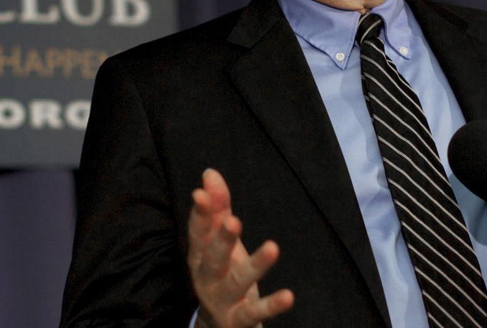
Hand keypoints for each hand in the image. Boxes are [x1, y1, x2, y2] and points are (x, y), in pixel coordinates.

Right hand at [188, 169, 293, 327]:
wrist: (219, 326)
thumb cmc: (221, 273)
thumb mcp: (218, 242)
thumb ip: (217, 207)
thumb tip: (209, 174)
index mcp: (199, 255)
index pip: (198, 232)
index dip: (200, 213)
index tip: (200, 193)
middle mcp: (206, 277)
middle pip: (213, 258)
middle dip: (222, 239)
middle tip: (233, 221)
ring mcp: (222, 300)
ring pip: (238, 282)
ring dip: (255, 265)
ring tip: (272, 247)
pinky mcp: (239, 319)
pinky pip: (256, 312)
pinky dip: (272, 305)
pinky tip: (288, 295)